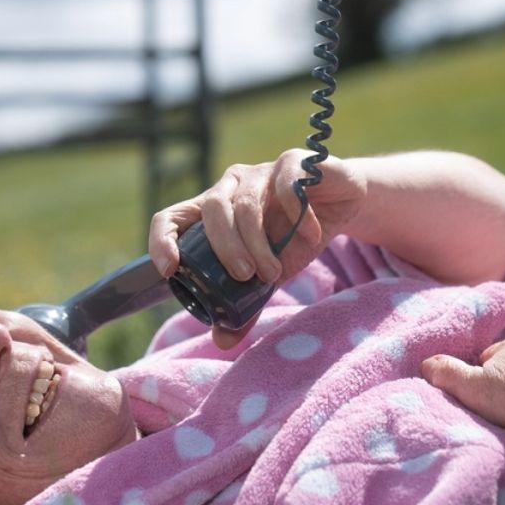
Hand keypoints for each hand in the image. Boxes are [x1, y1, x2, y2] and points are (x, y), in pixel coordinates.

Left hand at [148, 148, 366, 347]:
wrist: (342, 206)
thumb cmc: (295, 239)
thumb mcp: (270, 275)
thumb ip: (247, 304)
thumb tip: (222, 341)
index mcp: (211, 211)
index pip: (171, 218)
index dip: (162, 241)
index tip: (170, 270)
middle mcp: (230, 186)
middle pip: (212, 210)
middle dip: (225, 248)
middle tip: (244, 276)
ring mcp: (259, 171)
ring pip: (245, 203)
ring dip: (257, 241)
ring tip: (272, 271)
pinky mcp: (292, 163)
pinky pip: (286, 187)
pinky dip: (296, 216)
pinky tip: (308, 235)